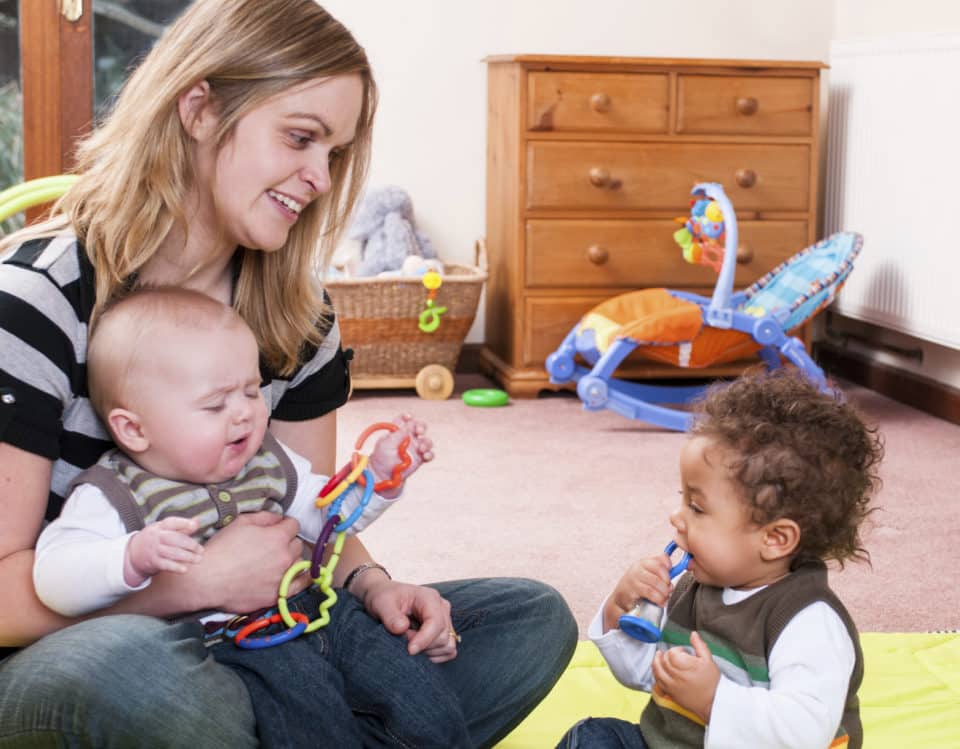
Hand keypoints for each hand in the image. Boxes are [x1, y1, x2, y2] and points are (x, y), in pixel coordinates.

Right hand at [124, 517, 202, 586]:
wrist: (134, 552)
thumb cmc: (156, 538)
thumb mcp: (165, 529)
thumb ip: (182, 526)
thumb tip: (198, 521)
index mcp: (160, 526)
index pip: (171, 522)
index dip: (183, 523)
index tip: (194, 525)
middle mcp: (156, 537)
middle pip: (174, 539)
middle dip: (189, 544)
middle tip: (201, 550)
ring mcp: (154, 550)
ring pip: (171, 553)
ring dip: (187, 557)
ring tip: (198, 559)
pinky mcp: (153, 562)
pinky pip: (165, 565)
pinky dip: (175, 567)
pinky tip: (185, 569)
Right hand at [192, 511, 306, 612]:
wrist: (207, 579)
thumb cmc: (222, 549)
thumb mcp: (241, 522)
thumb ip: (265, 517)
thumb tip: (279, 518)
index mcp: (278, 537)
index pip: (294, 525)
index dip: (285, 525)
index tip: (277, 528)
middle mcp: (285, 557)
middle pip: (297, 544)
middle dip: (287, 542)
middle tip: (272, 546)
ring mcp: (282, 577)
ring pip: (298, 563)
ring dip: (291, 560)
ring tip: (275, 562)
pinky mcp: (277, 595)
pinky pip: (300, 585)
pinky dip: (301, 578)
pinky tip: (298, 575)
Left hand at [361, 577, 458, 663]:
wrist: (385, 598)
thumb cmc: (384, 598)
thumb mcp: (382, 603)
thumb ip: (391, 616)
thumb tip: (402, 628)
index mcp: (429, 597)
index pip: (436, 622)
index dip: (424, 639)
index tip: (409, 650)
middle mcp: (441, 607)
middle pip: (442, 637)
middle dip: (423, 645)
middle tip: (403, 638)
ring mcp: (445, 619)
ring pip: (447, 645)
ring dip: (428, 650)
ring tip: (410, 641)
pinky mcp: (444, 631)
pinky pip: (448, 650)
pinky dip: (435, 655)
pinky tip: (419, 649)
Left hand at [367, 414, 433, 497]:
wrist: (382, 475)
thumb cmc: (381, 458)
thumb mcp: (386, 444)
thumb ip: (398, 434)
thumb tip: (409, 424)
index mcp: (398, 431)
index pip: (404, 419)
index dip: (407, 417)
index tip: (408, 418)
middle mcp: (408, 437)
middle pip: (419, 427)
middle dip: (421, 426)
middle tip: (419, 432)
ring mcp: (415, 448)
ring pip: (426, 441)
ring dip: (426, 443)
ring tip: (421, 449)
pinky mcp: (420, 458)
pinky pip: (429, 454)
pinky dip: (430, 454)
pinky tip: (426, 456)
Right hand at [602, 552, 672, 632]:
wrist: (622, 598)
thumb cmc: (639, 586)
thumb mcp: (649, 577)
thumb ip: (662, 574)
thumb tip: (672, 579)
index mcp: (644, 563)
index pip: (660, 560)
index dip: (668, 569)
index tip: (669, 579)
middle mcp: (638, 568)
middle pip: (659, 568)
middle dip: (667, 582)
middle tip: (669, 591)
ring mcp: (633, 578)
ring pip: (655, 582)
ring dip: (664, 592)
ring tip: (665, 598)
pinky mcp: (631, 590)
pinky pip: (650, 593)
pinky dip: (658, 599)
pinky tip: (660, 603)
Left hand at [651, 631, 719, 722]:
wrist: (713, 702)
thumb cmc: (712, 681)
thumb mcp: (709, 660)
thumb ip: (699, 645)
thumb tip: (693, 634)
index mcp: (687, 666)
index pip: (672, 653)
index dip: (677, 650)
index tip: (684, 652)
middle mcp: (677, 676)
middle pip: (664, 660)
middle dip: (668, 655)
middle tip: (677, 656)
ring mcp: (672, 686)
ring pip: (658, 670)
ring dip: (657, 662)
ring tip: (659, 656)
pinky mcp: (670, 693)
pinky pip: (658, 682)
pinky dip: (656, 673)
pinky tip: (658, 669)